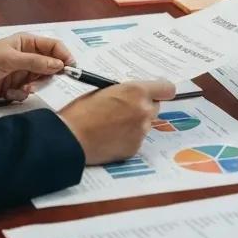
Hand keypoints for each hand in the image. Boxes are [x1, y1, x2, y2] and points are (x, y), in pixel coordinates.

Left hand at [0, 34, 73, 103]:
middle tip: (38, 83)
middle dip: (47, 76)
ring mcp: (20, 73)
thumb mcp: (9, 59)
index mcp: (26, 43)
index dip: (64, 56)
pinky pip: (27, 93)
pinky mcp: (13, 88)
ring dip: (33, 87)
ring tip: (21, 89)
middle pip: (50, 66)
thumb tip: (60, 64)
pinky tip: (7, 94)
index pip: (54, 47)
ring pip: (40, 81)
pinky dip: (20, 95)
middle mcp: (26, 57)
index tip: (71, 69)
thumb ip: (35, 62)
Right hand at [58, 80, 175, 163]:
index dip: (161, 90)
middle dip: (143, 107)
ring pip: (145, 124)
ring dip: (134, 123)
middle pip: (155, 107)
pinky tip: (110, 137)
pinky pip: (136, 139)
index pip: (167, 89)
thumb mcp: (104, 91)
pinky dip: (127, 138)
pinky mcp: (135, 148)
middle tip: (125, 109)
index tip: (157, 92)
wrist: (71, 138)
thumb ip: (125, 92)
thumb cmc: (81, 112)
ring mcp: (141, 131)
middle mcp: (144, 111)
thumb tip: (133, 95)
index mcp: (137, 91)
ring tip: (111, 125)